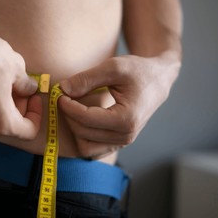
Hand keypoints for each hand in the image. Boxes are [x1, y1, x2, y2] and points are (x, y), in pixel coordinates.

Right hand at [0, 26, 41, 140]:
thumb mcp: (15, 67)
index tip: (33, 97)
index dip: (36, 114)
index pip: (28, 131)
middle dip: (20, 110)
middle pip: (11, 129)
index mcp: (2, 122)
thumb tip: (29, 90)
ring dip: (3, 111)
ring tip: (3, 89)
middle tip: (20, 88)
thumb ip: (26, 84)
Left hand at [59, 54, 175, 158]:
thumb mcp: (113, 67)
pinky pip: (92, 150)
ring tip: (73, 108)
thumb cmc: (138, 71)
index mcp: (126, 119)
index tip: (59, 93)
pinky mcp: (119, 144)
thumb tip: (63, 89)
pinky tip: (82, 118)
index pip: (85, 118)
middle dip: (69, 115)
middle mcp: (126, 136)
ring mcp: (123, 143)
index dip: (67, 106)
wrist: (158, 80)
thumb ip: (86, 79)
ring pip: (85, 146)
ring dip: (74, 128)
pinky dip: (82, 137)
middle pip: (82, 132)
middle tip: (64, 97)